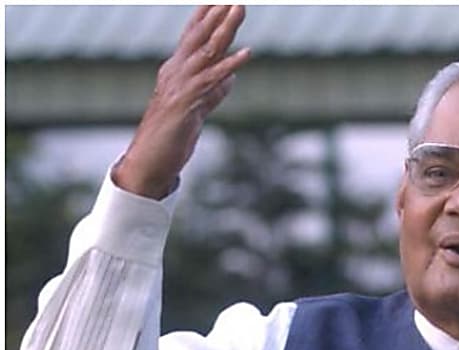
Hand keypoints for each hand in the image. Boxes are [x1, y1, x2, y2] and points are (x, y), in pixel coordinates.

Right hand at [113, 5, 250, 198]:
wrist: (149, 162)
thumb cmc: (171, 137)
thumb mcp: (198, 110)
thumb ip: (214, 92)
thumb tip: (231, 78)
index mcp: (176, 71)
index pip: (192, 37)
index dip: (205, 17)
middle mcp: (175, 72)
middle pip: (199, 36)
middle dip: (217, 14)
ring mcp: (179, 86)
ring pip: (206, 50)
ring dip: (225, 29)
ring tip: (239, 8)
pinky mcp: (186, 103)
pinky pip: (212, 79)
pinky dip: (230, 65)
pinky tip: (247, 54)